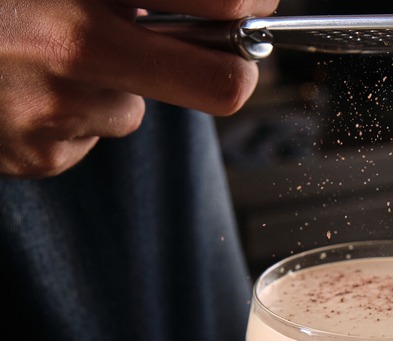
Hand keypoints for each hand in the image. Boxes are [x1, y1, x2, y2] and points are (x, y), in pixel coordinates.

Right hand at [0, 0, 278, 177]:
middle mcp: (78, 47)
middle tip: (213, 54)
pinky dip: (68, 113)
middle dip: (224, 72)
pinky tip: (18, 85)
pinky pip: (87, 136)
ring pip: (135, 109)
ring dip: (111, 84)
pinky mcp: (36, 156)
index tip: (251, 10)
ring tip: (44, 53)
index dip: (248, 7)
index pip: (220, 2)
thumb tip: (222, 1)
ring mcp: (56, 110)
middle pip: (223, 87)